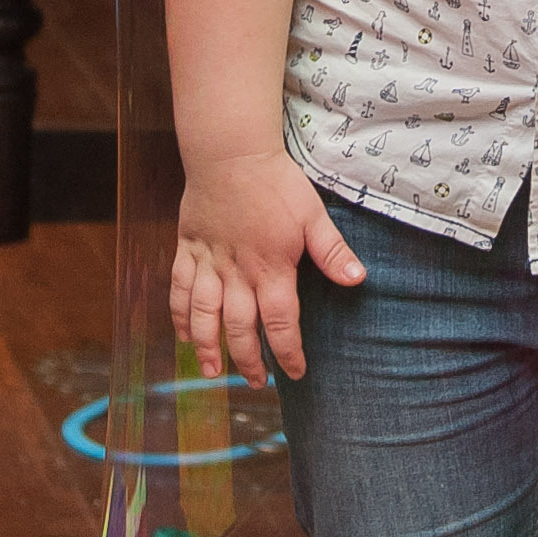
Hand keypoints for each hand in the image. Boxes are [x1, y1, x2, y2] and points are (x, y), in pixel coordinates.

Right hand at [171, 148, 364, 380]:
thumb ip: (332, 251)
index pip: (280, 321)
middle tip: (256, 383)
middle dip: (247, 359)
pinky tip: (184, 334)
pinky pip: (179, 288)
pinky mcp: (187, 249)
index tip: (295, 373)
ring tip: (211, 372)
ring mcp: (208, 261)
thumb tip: (358, 279)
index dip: (287, 352)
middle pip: (239, 326)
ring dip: (207, 346)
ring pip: (203, 314)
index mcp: (271, 267)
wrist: (230, 153)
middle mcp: (236, 272)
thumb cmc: (276, 183)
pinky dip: (179, 315)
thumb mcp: (313, 214)